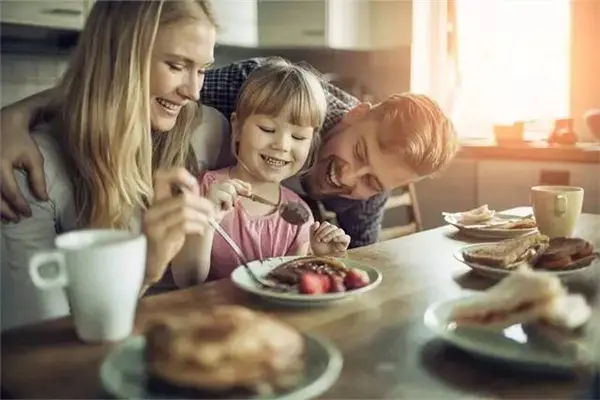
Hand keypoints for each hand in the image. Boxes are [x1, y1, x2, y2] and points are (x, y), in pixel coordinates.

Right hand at [0, 113, 47, 221]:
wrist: (4, 123)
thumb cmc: (21, 141)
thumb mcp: (34, 158)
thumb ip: (38, 179)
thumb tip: (43, 199)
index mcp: (0, 166)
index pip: (10, 192)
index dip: (20, 205)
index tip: (29, 214)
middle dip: (6, 211)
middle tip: (18, 219)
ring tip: (8, 218)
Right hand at [143, 168, 216, 283]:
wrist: (148, 264)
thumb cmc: (164, 240)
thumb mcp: (174, 219)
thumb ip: (185, 205)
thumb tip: (204, 198)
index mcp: (155, 201)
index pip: (161, 176)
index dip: (180, 175)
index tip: (194, 187)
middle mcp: (152, 210)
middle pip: (183, 197)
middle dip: (204, 204)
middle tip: (212, 213)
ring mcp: (154, 224)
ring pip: (185, 211)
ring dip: (203, 217)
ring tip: (208, 223)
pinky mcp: (160, 238)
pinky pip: (184, 225)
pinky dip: (198, 226)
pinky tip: (201, 231)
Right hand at [207, 178, 250, 220]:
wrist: (212, 220)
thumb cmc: (221, 210)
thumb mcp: (233, 199)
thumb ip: (239, 192)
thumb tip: (249, 187)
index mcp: (220, 184)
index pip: (233, 180)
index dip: (242, 184)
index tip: (249, 190)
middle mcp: (215, 184)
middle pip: (232, 183)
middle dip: (241, 189)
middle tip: (248, 195)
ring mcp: (213, 188)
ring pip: (230, 189)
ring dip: (233, 199)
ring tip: (228, 206)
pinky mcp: (213, 194)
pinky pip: (227, 197)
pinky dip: (228, 204)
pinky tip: (224, 208)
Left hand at [310, 221, 349, 255]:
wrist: (321, 259)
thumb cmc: (317, 249)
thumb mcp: (312, 238)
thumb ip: (312, 229)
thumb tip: (317, 222)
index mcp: (327, 230)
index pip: (326, 224)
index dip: (320, 229)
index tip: (315, 237)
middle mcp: (335, 232)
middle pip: (332, 227)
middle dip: (324, 232)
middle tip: (319, 239)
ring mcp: (341, 238)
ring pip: (339, 231)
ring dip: (331, 234)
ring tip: (324, 240)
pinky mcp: (345, 244)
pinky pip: (347, 238)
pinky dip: (341, 237)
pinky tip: (334, 239)